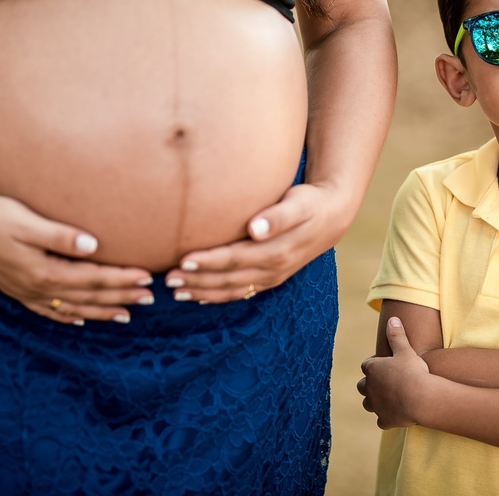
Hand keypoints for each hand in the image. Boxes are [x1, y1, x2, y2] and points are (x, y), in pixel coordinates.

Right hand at [0, 194, 153, 323]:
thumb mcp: (27, 221)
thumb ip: (60, 236)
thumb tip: (93, 246)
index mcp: (44, 270)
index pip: (93, 278)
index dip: (122, 279)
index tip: (147, 278)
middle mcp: (37, 287)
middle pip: (88, 296)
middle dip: (120, 298)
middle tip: (150, 299)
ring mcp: (27, 292)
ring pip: (72, 308)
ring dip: (101, 311)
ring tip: (126, 315)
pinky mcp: (17, 290)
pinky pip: (50, 311)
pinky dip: (70, 316)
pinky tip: (82, 319)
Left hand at [163, 181, 346, 302]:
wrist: (331, 216)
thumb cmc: (309, 202)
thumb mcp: (299, 204)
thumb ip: (277, 216)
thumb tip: (255, 228)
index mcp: (276, 251)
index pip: (234, 259)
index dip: (208, 262)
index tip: (183, 260)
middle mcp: (272, 269)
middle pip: (227, 278)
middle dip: (197, 280)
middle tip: (167, 279)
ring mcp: (271, 277)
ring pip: (230, 289)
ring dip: (202, 291)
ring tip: (174, 290)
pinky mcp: (270, 278)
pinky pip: (240, 292)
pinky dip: (217, 296)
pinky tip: (198, 296)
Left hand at [357, 317, 430, 428]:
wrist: (421, 398)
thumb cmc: (412, 371)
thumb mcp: (405, 350)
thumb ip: (397, 335)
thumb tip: (392, 319)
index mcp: (372, 369)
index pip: (367, 365)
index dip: (376, 364)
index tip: (387, 364)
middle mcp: (370, 388)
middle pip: (362, 386)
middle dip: (370, 384)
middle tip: (384, 382)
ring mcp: (376, 406)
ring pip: (368, 404)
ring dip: (374, 401)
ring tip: (387, 398)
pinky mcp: (385, 420)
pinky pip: (381, 421)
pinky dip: (386, 418)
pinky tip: (394, 415)